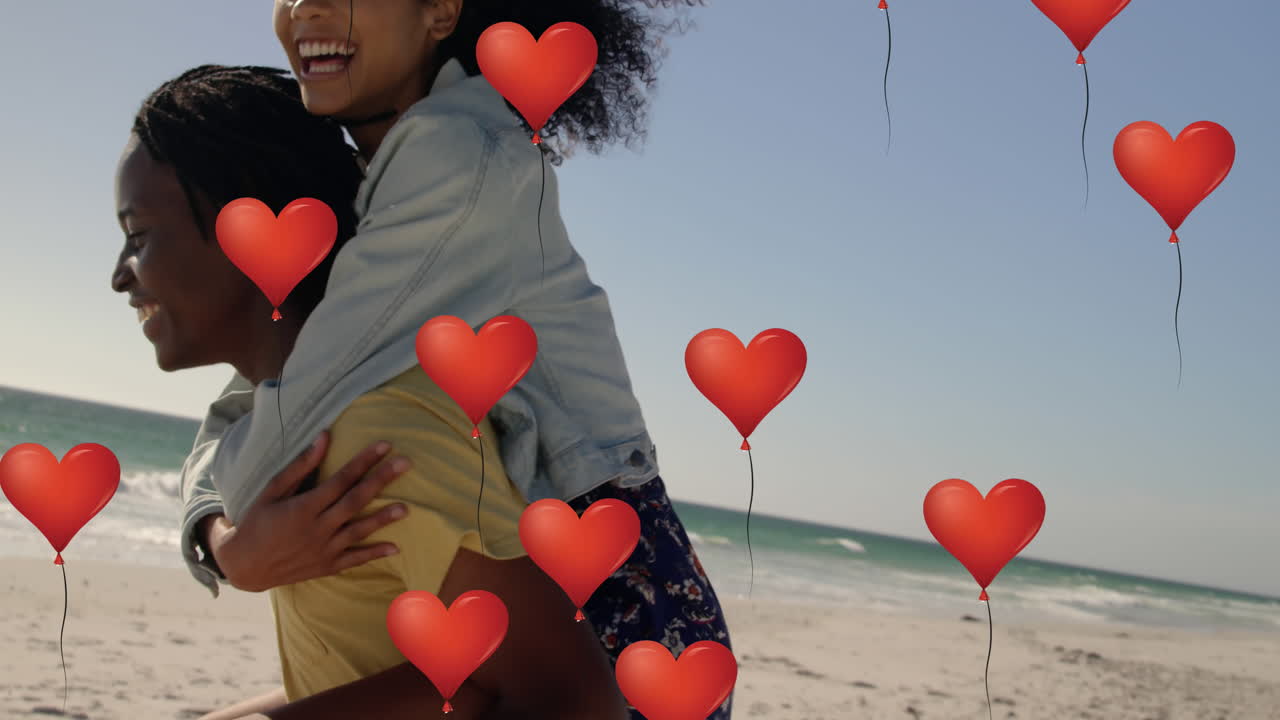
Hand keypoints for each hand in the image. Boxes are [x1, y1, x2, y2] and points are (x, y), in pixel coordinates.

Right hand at [203, 431, 411, 591]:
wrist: (244, 565)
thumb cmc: (257, 521)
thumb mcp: (272, 491)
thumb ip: (300, 466)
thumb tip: (324, 437)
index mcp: (303, 507)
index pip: (340, 480)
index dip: (363, 461)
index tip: (384, 445)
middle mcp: (316, 529)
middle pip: (355, 502)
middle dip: (380, 481)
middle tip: (405, 464)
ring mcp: (323, 550)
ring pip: (358, 532)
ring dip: (383, 520)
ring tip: (406, 508)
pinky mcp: (326, 566)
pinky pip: (354, 560)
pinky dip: (374, 554)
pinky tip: (395, 547)